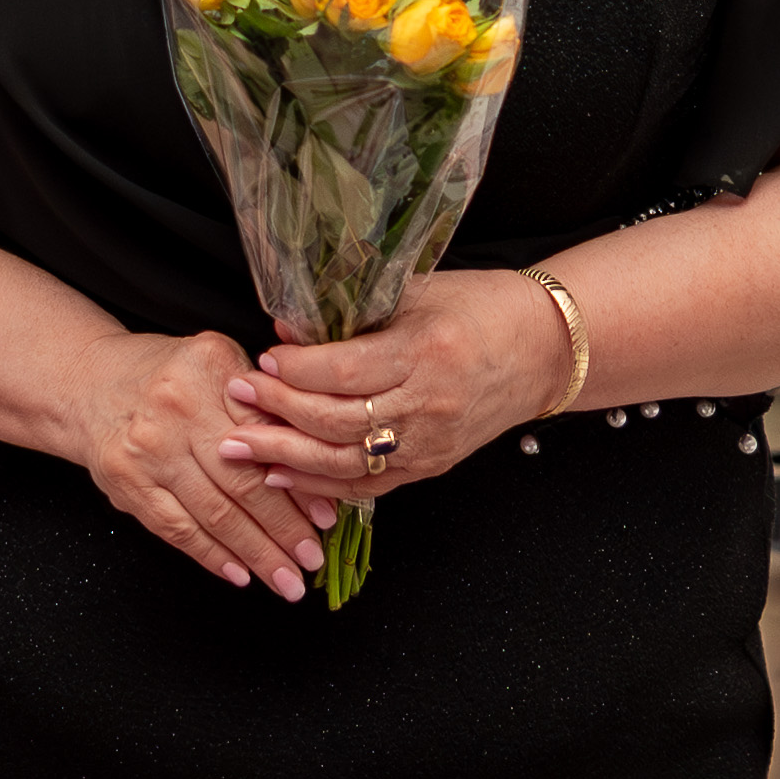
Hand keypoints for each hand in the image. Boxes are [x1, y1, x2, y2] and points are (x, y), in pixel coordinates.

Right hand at [68, 327, 335, 598]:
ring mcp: (146, 452)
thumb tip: (314, 461)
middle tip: (312, 559)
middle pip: (240, 482)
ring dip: (254, 553)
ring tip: (286, 580)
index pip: (264, 436)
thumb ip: (261, 399)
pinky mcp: (126, 485)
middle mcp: (175, 411)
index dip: (298, 482)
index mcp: (207, 370)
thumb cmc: (167, 374)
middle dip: (283, 529)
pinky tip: (239, 574)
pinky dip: (211, 555)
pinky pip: (177, 529)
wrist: (87, 383)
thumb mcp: (216, 361)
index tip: (327, 516)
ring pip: (212, 514)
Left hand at [229, 262, 574, 512]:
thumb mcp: (417, 292)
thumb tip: (285, 325)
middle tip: (235, 401)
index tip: (260, 362)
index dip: (295, 372)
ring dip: (286, 457)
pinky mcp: (431, 466)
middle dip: (278, 413)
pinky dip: (320, 485)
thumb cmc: (480, 308)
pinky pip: (367, 485)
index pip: (345, 373)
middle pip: (337, 422)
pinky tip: (281, 476)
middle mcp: (428, 405)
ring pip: (346, 463)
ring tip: (239, 447)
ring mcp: (430, 443)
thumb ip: (354, 311)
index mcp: (425, 352)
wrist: (544, 349)